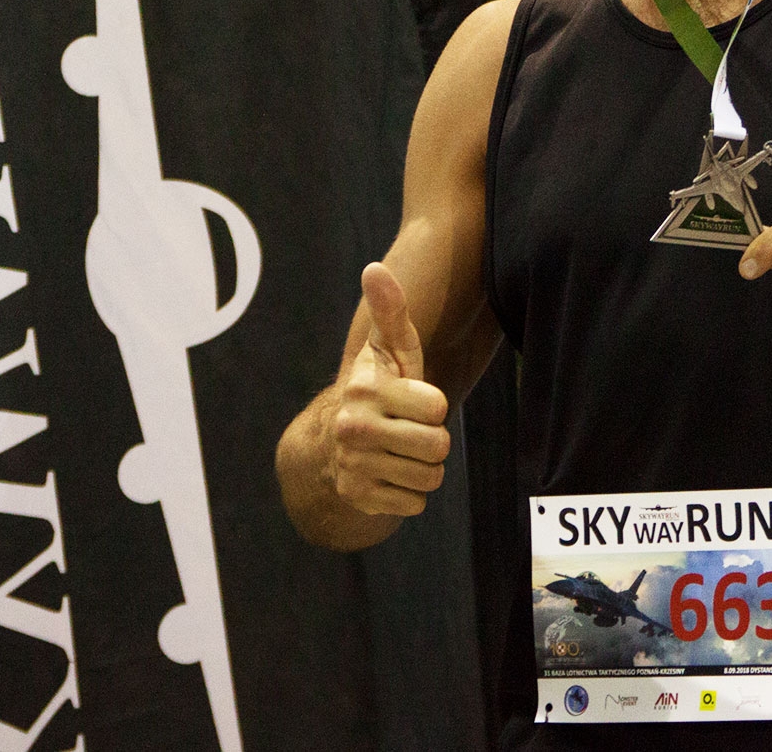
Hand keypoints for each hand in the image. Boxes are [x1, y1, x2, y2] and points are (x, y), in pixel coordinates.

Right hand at [330, 262, 450, 517]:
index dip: (433, 406)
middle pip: (438, 446)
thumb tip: (374, 268)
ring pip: (431, 477)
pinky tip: (391, 475)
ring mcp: (353, 465)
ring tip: (401, 451)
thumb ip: (390, 312)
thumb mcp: (389, 350)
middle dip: (434, 441)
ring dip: (425, 467)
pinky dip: (411, 493)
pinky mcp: (358, 498)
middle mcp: (353, 427)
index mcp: (367, 389)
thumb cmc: (381, 387)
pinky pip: (416, 503)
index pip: (438, 407)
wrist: (334, 443)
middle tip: (411, 431)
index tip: (413, 401)